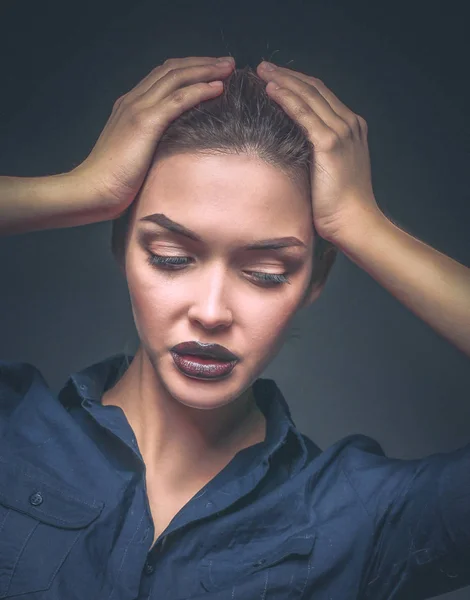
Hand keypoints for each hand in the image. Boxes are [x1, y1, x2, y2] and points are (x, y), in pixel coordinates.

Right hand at [70, 56, 234, 216]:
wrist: (92, 190)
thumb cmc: (113, 182)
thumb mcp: (134, 156)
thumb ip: (150, 145)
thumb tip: (173, 149)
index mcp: (129, 106)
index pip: (162, 77)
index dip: (189, 70)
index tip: (212, 71)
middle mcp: (133, 101)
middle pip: (172, 70)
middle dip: (202, 63)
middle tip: (227, 62)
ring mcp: (138, 109)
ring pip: (177, 78)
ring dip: (206, 70)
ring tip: (229, 68)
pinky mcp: (145, 123)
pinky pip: (179, 99)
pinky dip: (200, 89)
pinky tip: (218, 87)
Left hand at [256, 61, 380, 242]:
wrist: (354, 222)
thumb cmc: (339, 206)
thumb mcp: (330, 172)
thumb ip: (317, 154)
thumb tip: (292, 149)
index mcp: (351, 128)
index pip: (321, 96)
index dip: (297, 83)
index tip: (276, 77)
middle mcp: (349, 124)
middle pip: (314, 89)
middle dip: (287, 75)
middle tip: (263, 67)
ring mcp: (341, 131)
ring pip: (308, 96)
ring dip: (283, 80)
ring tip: (261, 71)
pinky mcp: (330, 143)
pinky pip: (304, 113)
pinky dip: (286, 98)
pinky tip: (271, 90)